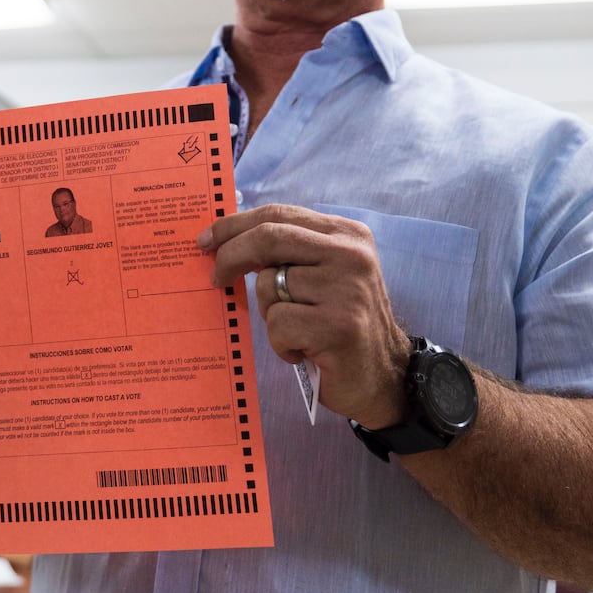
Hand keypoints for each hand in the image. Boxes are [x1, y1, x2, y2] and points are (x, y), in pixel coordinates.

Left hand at [198, 204, 410, 426]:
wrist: (386, 377)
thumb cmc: (341, 325)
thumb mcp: (326, 275)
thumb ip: (292, 252)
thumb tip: (229, 240)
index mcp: (347, 234)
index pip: (279, 215)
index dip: (235, 225)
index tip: (207, 239)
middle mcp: (351, 254)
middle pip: (270, 237)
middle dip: (231, 255)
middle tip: (215, 277)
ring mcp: (347, 289)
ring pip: (269, 286)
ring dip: (271, 315)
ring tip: (297, 331)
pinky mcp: (338, 326)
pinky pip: (278, 324)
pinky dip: (281, 343)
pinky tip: (305, 352)